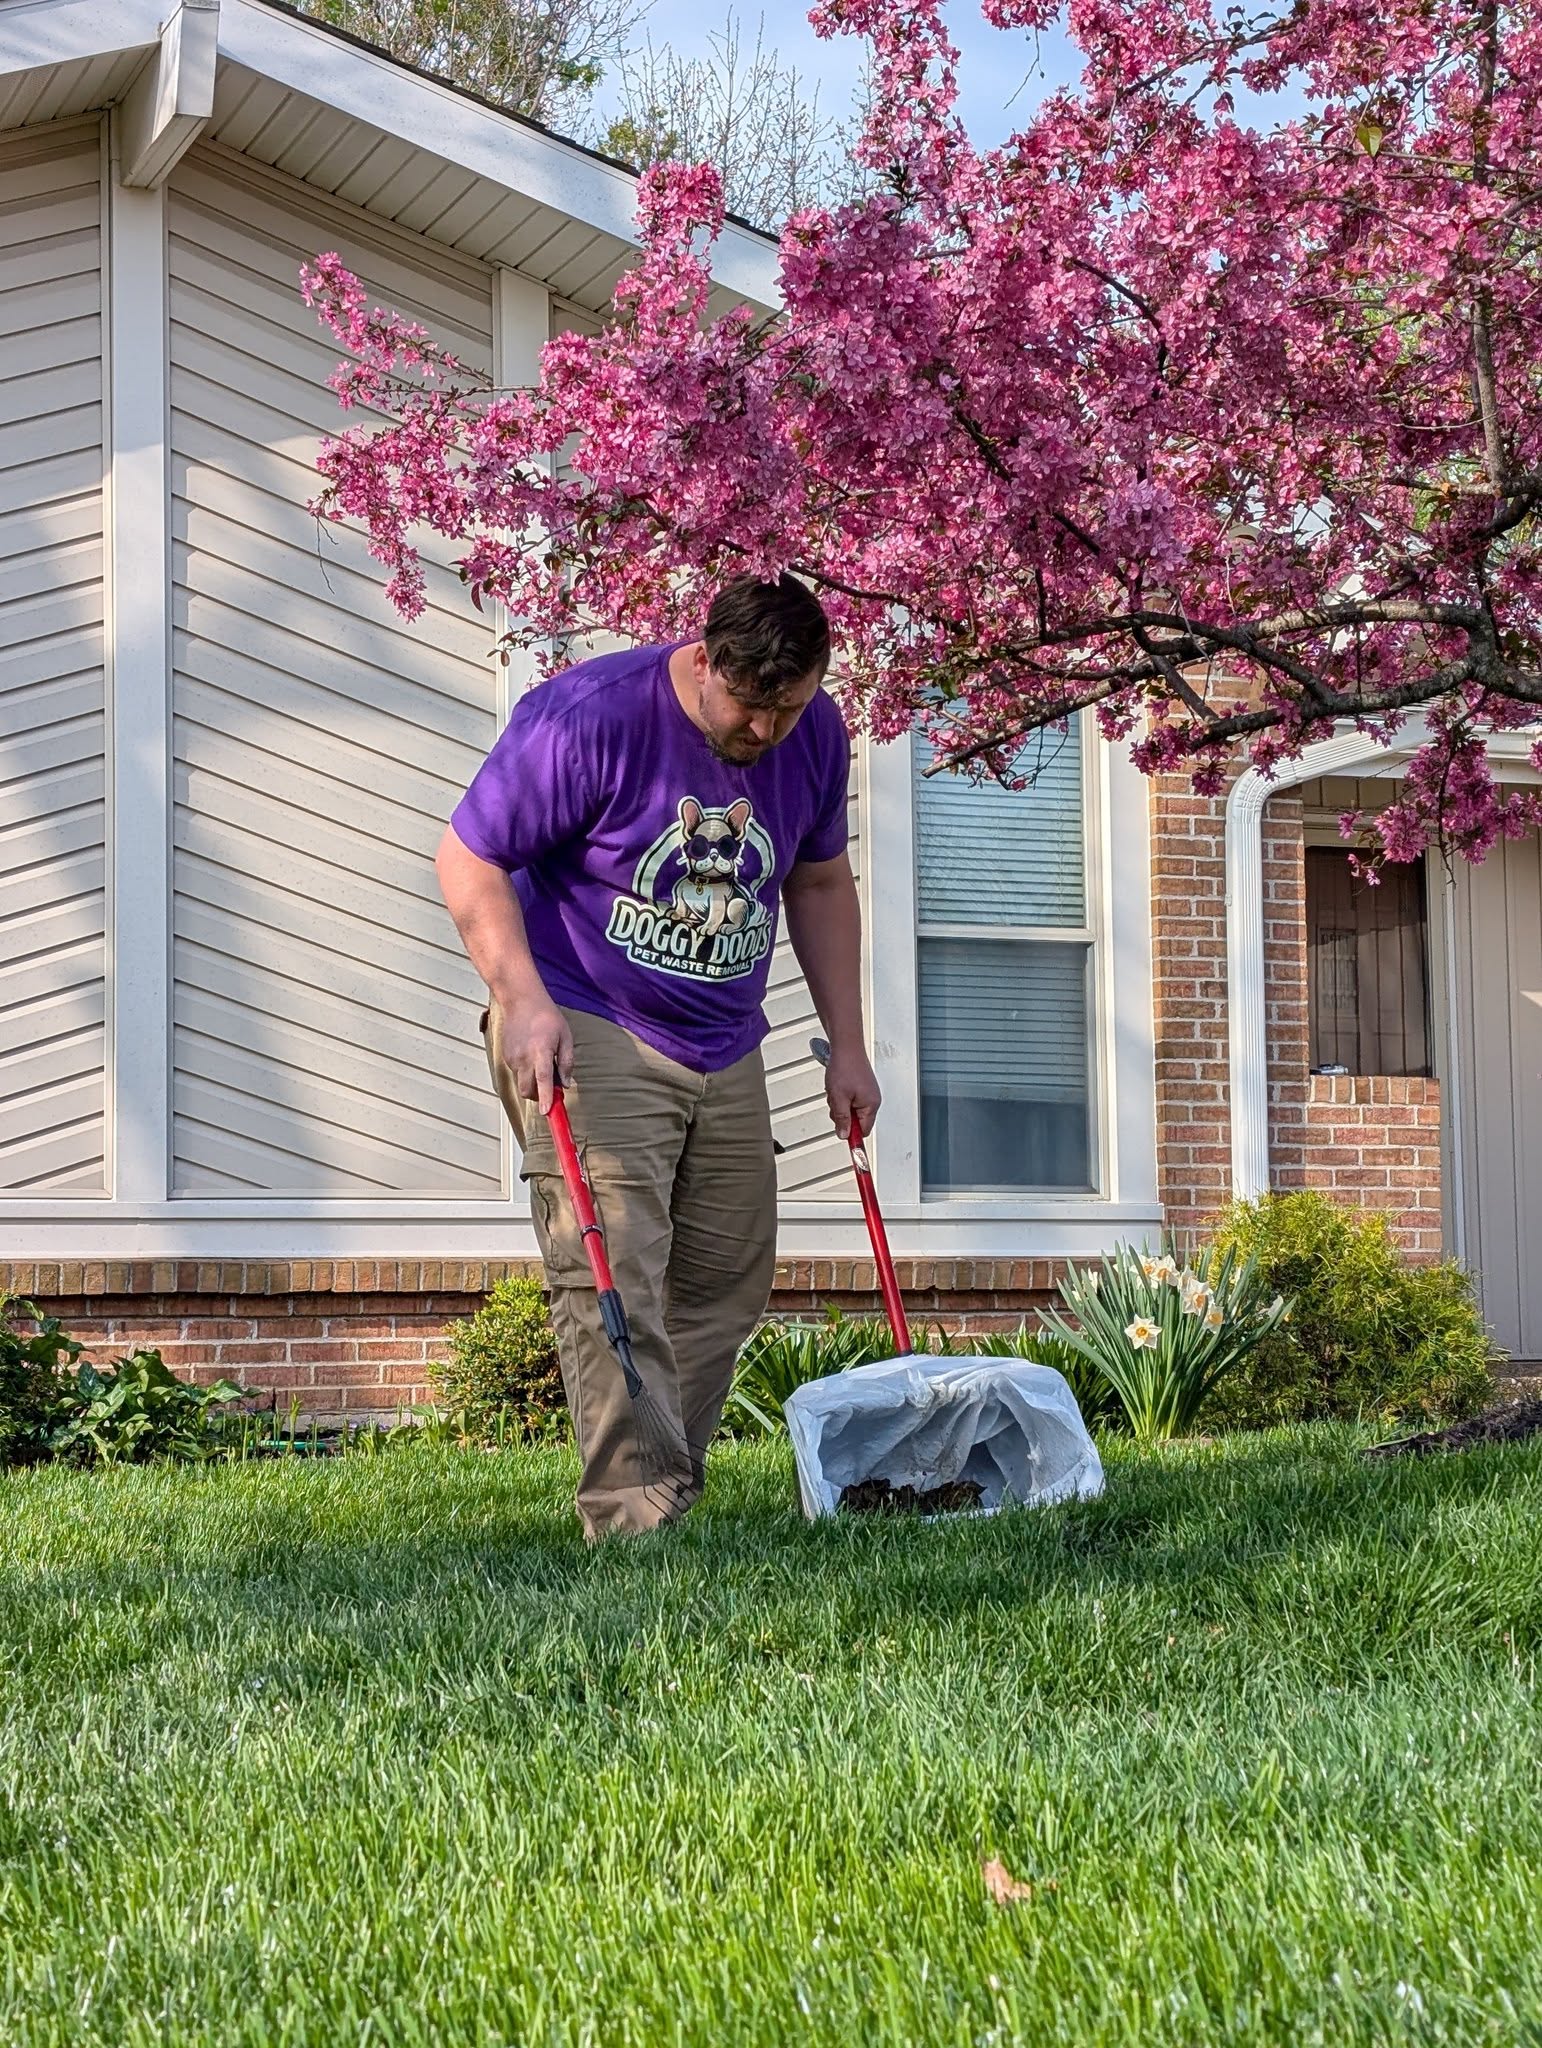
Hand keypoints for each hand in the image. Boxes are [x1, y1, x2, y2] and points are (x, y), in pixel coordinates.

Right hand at [498, 994, 573, 1114]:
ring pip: (521, 1082)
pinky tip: (531, 1054)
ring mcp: (512, 1057)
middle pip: (527, 1090)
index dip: (544, 1098)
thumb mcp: (565, 1037)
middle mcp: (523, 1057)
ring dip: (532, 1082)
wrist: (521, 1000)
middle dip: (538, 1096)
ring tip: (541, 1061)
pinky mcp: (505, 1056)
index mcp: (541, 1051)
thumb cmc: (546, 1016)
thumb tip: (565, 1083)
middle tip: (550, 1088)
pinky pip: (516, 1073)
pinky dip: (525, 1072)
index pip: (543, 1080)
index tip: (546, 1111)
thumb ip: (566, 1062)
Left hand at [823, 1042, 880, 1140]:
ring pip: (849, 1110)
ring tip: (836, 1090)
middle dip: (841, 1115)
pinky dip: (840, 1096)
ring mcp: (867, 1093)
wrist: (846, 1046)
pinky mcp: (861, 1086)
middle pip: (855, 1121)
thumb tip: (844, 1134)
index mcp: (871, 1105)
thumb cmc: (845, 1067)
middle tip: (835, 1102)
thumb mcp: (839, 1098)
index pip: (863, 1131)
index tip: (844, 1139)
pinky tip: (837, 1086)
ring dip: (839, 1104)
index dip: (852, 1135)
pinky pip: (849, 1099)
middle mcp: (872, 1100)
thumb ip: (842, 1119)